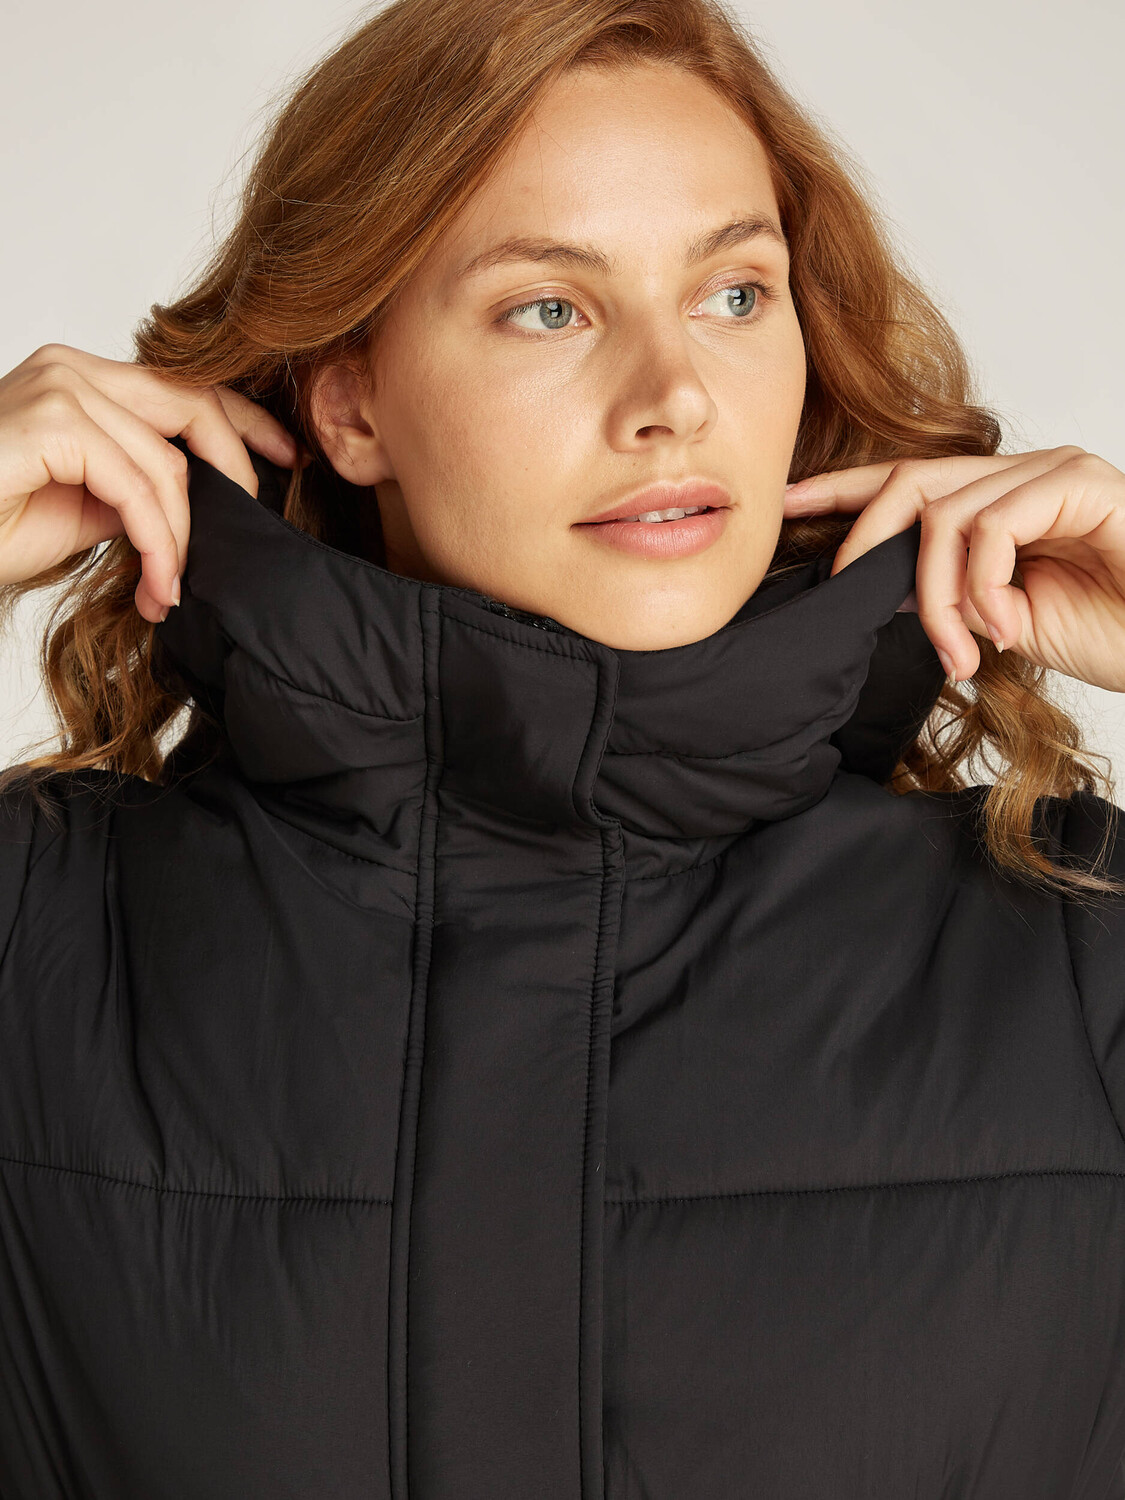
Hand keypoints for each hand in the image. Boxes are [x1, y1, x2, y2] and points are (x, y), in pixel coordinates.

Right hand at [0, 343, 298, 622]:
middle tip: (257, 525)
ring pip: (168, 461)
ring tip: (171, 590)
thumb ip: (141, 491)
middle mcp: (72, 369)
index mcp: (83, 380)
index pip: (187, 387)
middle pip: (193, 406)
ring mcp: (56, 388)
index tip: (289, 458)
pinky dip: (156, 540)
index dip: (246, 421)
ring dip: (182, 538)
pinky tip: (156, 583)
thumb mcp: (87, 510)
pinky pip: (135, 484)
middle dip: (239, 469)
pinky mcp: (46, 421)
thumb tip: (199, 507)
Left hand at [783, 445, 1124, 691]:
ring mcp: (1055, 473)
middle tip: (846, 596)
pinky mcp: (1082, 484)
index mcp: (1000, 499)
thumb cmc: (1105, 633)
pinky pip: (994, 524)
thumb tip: (875, 585)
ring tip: (959, 652)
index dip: (844, 489)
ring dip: (936, 596)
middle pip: (910, 482)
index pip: (907, 481)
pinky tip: (1004, 631)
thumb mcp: (996, 619)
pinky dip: (983, 586)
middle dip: (864, 540)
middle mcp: (1024, 474)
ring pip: (945, 515)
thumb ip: (941, 593)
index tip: (787, 505)